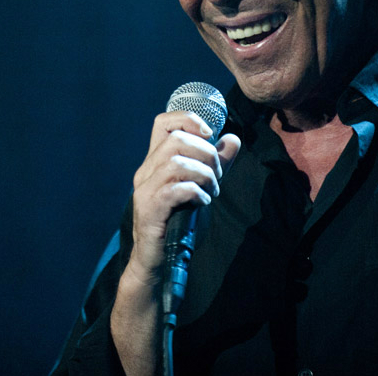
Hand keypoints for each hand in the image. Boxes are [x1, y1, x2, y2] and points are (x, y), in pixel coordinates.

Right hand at [128, 111, 239, 283]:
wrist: (157, 259)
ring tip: (213, 190)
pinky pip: (175, 189)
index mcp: (155, 162)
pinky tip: (204, 202)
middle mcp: (145, 171)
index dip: (187, 119)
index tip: (210, 134)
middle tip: (218, 175)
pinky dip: (196, 192)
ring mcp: (144, 190)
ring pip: (176, 162)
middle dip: (206, 153)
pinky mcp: (149, 209)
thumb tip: (232, 138)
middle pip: (175, 140)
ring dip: (204, 174)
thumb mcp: (200, 186)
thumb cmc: (177, 222)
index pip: (163, 122)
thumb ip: (216, 164)